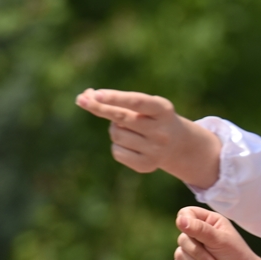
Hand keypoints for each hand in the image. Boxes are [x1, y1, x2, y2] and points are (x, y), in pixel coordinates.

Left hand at [75, 89, 220, 186]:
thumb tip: (84, 96)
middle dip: (99, 107)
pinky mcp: (148, 165)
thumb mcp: (144, 105)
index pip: (136, 102)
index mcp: (163, 110)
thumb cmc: (153, 118)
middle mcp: (162, 131)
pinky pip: (117, 152)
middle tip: (82, 99)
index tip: (96, 94)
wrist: (178, 144)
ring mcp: (156, 150)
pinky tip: (131, 145)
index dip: (115, 98)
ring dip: (115, 129)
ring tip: (129, 130)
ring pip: (116, 135)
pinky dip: (117, 145)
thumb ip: (116, 100)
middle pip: (121, 118)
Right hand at [171, 206, 260, 259]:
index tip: (192, 232)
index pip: (186, 213)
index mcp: (209, 221)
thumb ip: (200, 229)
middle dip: (198, 253)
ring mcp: (192, 250)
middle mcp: (198, 234)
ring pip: (179, 254)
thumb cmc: (237, 257)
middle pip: (182, 238)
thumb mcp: (220, 240)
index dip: (185, 221)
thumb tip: (179, 220)